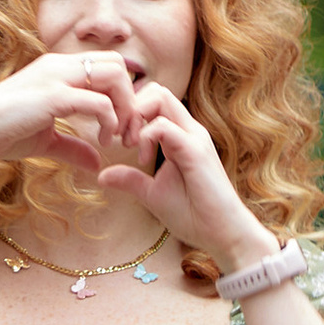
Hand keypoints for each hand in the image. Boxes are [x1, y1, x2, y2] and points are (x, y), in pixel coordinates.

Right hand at [0, 53, 139, 176]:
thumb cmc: (1, 133)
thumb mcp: (45, 141)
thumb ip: (73, 148)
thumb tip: (98, 164)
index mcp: (58, 69)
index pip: (107, 65)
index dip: (121, 95)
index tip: (118, 129)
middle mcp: (60, 65)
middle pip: (118, 64)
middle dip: (130, 99)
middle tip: (126, 134)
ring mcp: (57, 77)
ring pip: (116, 75)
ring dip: (125, 107)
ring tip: (116, 137)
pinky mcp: (54, 96)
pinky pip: (99, 101)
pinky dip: (109, 122)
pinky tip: (101, 141)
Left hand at [93, 78, 262, 267]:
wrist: (222, 234)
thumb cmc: (193, 214)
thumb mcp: (152, 193)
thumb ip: (130, 179)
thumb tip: (102, 176)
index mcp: (180, 135)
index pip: (154, 100)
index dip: (130, 113)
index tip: (119, 140)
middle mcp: (188, 129)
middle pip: (156, 90)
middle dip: (130, 108)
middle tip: (120, 139)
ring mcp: (193, 137)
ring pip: (160, 97)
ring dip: (136, 117)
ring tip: (130, 145)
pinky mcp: (195, 151)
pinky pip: (163, 126)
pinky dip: (145, 137)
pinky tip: (142, 160)